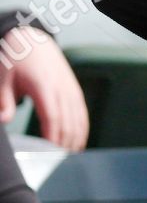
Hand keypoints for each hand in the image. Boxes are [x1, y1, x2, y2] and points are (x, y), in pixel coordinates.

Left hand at [0, 26, 87, 150]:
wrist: (33, 40)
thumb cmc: (16, 59)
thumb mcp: (3, 79)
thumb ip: (5, 102)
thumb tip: (4, 121)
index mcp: (44, 87)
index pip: (52, 117)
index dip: (53, 136)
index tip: (49, 152)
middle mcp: (62, 89)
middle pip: (68, 122)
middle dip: (65, 143)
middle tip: (57, 161)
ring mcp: (71, 90)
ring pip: (79, 119)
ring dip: (76, 138)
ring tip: (69, 156)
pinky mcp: (75, 90)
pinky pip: (82, 113)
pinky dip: (82, 128)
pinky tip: (78, 141)